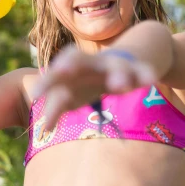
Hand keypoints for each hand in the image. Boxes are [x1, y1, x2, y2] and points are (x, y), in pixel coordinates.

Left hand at [33, 45, 156, 128]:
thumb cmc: (92, 80)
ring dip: (117, 74)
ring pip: (115, 66)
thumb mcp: (76, 92)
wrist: (129, 56)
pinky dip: (145, 73)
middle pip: (79, 59)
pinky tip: (150, 80)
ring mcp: (115, 62)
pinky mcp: (137, 66)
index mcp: (75, 67)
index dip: (46, 82)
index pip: (56, 71)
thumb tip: (44, 129)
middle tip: (60, 70)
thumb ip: (59, 107)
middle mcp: (93, 62)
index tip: (35, 95)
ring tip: (120, 85)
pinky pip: (142, 69)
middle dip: (69, 64)